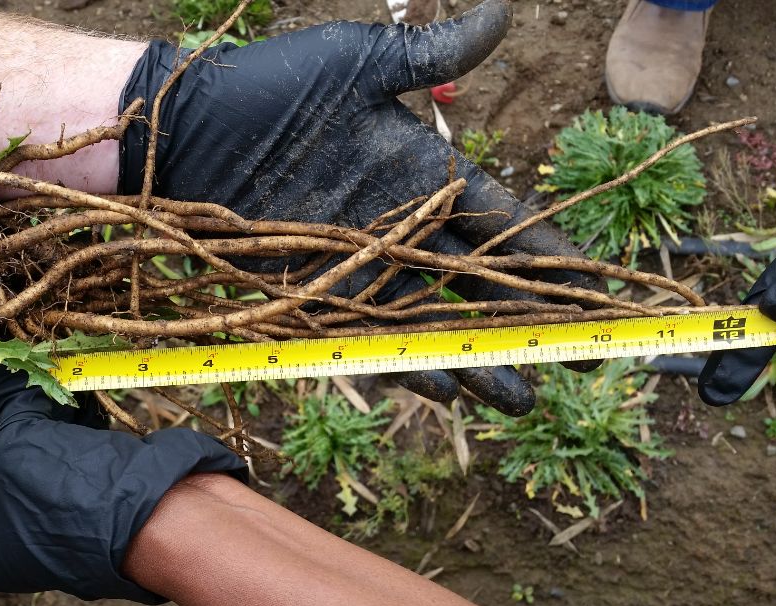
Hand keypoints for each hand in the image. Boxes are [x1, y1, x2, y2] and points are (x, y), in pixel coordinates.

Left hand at [0, 367, 247, 602]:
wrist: (160, 518)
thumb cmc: (70, 494)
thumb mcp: (16, 443)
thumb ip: (1, 406)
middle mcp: (18, 537)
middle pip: (2, 459)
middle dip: (11, 411)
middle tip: (15, 369)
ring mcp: (63, 519)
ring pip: (43, 453)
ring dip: (46, 413)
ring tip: (49, 374)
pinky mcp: (100, 500)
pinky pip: (77, 455)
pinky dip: (75, 425)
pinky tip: (78, 394)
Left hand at [116, 0, 602, 415]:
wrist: (182, 135)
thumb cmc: (267, 90)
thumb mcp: (355, 63)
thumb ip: (428, 52)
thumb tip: (502, 10)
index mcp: (421, 172)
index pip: (501, 217)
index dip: (547, 250)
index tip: (592, 281)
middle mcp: (400, 226)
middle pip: (478, 282)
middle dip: (525, 319)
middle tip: (573, 357)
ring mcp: (361, 266)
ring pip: (433, 320)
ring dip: (477, 358)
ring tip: (522, 398)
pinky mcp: (318, 296)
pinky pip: (373, 339)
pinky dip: (407, 366)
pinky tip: (446, 393)